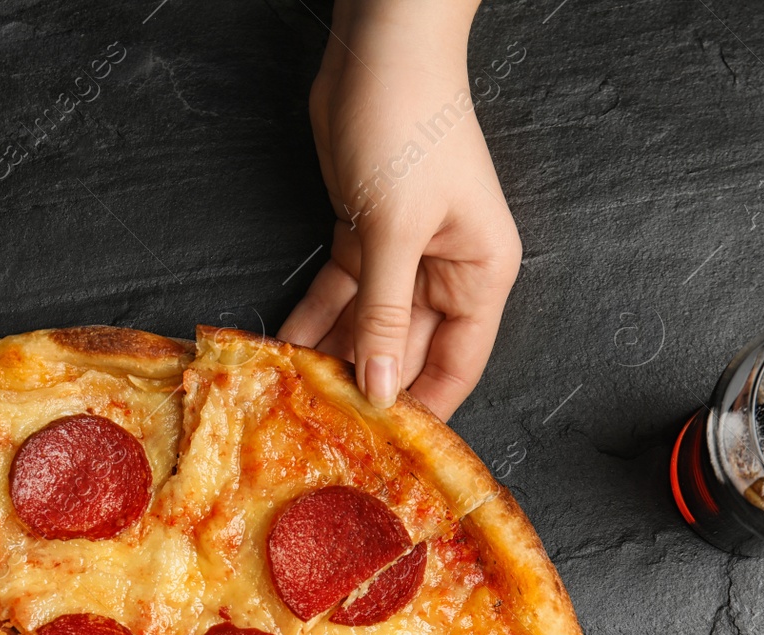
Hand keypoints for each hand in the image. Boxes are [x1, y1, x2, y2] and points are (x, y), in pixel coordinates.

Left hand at [279, 0, 521, 419]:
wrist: (379, 54)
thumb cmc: (410, 128)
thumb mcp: (396, 233)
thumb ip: (384, 316)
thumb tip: (380, 388)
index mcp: (480, 275)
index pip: (458, 364)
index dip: (423, 407)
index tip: (386, 452)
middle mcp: (446, 272)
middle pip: (405, 351)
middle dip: (365, 387)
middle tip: (324, 434)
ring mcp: (403, 256)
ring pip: (365, 326)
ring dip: (331, 359)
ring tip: (295, 402)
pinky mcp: (363, 237)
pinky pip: (338, 296)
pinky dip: (312, 321)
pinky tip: (283, 354)